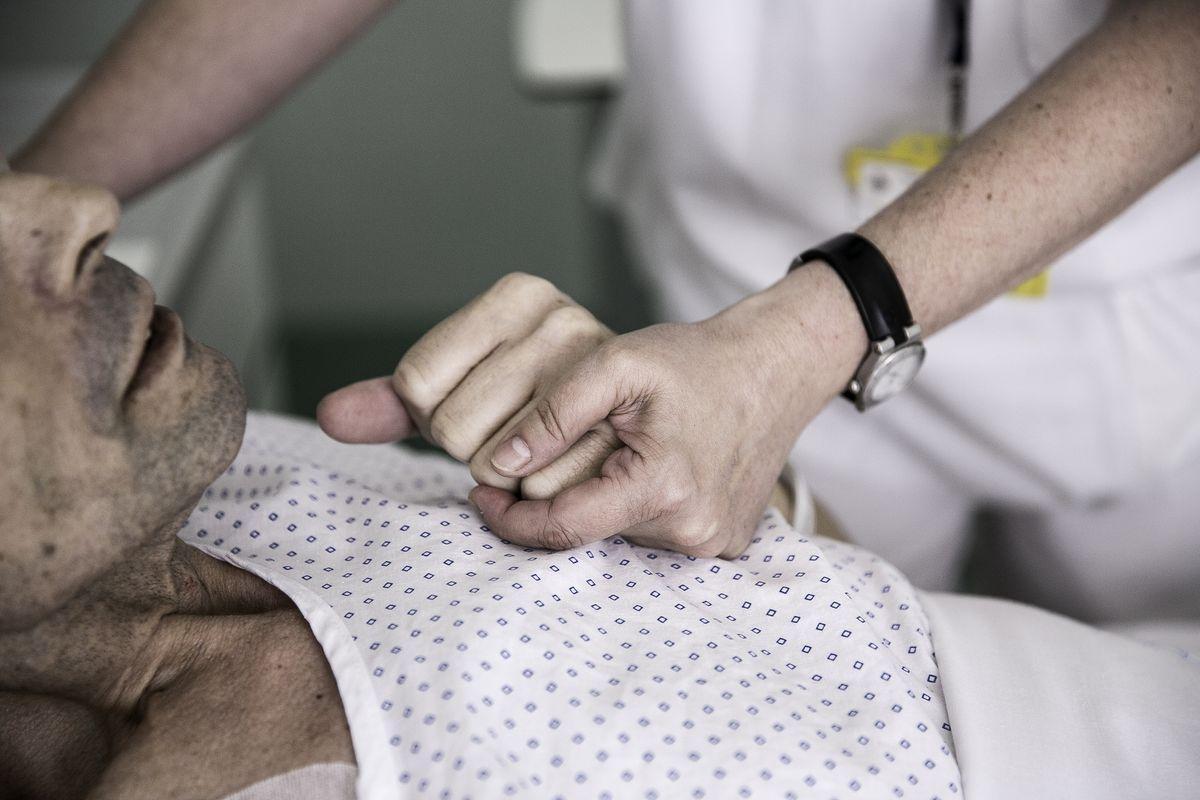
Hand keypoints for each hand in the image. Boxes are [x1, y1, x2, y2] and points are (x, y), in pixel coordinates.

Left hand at [317, 272, 621, 497]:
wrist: (658, 410)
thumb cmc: (542, 397)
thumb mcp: (465, 383)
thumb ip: (395, 401)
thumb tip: (330, 417)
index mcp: (521, 293)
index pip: (416, 382)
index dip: (429, 411)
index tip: (473, 403)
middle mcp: (565, 321)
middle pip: (451, 427)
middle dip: (468, 446)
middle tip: (510, 433)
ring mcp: (602, 382)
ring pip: (492, 465)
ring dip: (504, 477)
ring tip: (539, 453)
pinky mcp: (624, 436)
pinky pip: (537, 495)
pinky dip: (536, 500)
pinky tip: (558, 476)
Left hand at [468, 266, 861, 557]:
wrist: (776, 367)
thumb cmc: (696, 360)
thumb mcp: (618, 363)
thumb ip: (554, 414)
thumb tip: (501, 465)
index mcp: (662, 488)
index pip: (562, 529)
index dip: (509, 518)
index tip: (479, 493)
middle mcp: (691, 530)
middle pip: (590, 533)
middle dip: (556, 499)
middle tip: (543, 454)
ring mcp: (712, 542)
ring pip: (620, 535)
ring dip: (600, 501)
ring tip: (613, 449)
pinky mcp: (724, 543)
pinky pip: (655, 535)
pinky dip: (635, 506)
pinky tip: (648, 465)